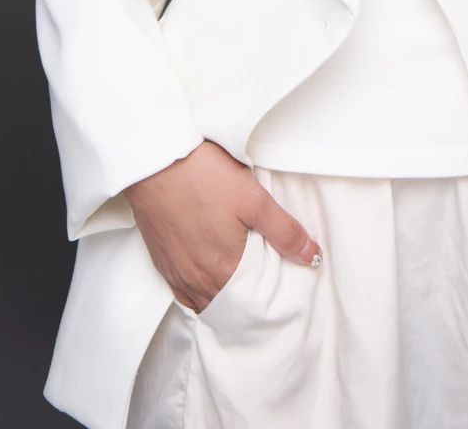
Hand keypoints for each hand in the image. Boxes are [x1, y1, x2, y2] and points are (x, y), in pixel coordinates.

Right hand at [124, 141, 322, 313]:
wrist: (155, 161)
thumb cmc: (203, 176)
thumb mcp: (254, 199)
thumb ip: (284, 232)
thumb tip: (312, 257)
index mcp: (223, 271)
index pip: (252, 305)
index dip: (268, 302)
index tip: (281, 296)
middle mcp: (196, 280)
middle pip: (227, 305)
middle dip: (246, 303)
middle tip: (263, 292)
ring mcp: (175, 273)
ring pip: (204, 300)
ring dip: (222, 298)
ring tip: (239, 286)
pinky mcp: (160, 261)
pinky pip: (182, 292)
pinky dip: (198, 292)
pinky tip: (208, 278)